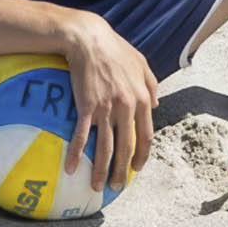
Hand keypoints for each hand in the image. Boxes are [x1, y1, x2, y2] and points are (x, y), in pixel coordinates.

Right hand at [59, 13, 159, 196]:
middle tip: (117, 187)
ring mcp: (106, 108)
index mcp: (140, 99)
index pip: (146, 136)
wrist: (89, 38)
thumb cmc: (115, 49)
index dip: (142, 156)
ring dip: (101, 170)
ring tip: (96, 187)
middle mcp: (126, 107)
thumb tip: (156, 104)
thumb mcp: (141, 63)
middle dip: (122, 171)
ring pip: (106, 147)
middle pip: (126, 147)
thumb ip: (151, 84)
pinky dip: (77, 154)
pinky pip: (82, 136)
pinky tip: (71, 168)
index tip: (137, 169)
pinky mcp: (86, 107)